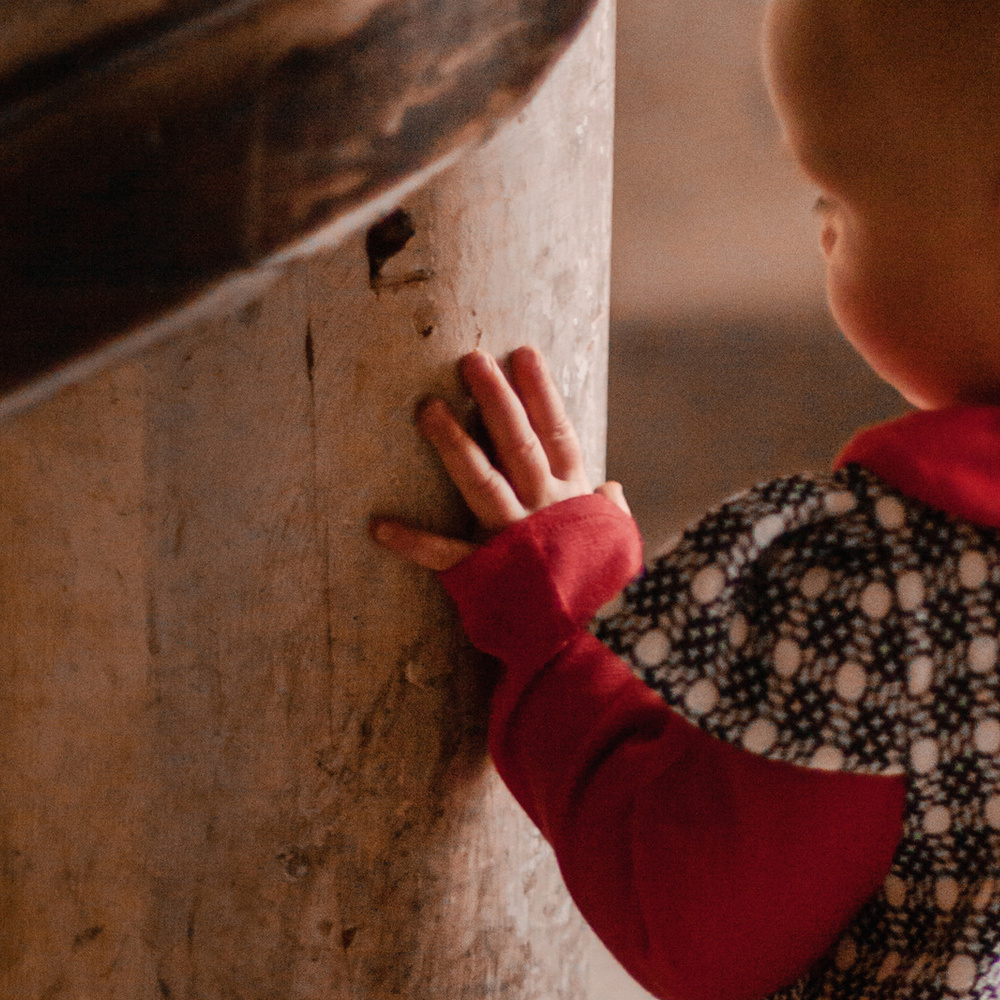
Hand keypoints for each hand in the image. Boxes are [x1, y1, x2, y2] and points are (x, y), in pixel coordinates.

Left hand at [372, 343, 623, 571]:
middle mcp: (545, 509)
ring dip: (453, 443)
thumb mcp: (620, 548)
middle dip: (495, 398)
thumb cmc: (609, 595)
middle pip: (518, 443)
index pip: (559, 434)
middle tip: (470, 359)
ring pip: (482, 480)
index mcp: (575, 499)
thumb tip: (612, 487)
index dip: (542, 392)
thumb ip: (611, 514)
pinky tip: (379, 526)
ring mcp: (515, 538)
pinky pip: (445, 556)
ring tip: (426, 408)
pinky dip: (413, 542)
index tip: (524, 354)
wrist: (596, 646)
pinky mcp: (489, 573)